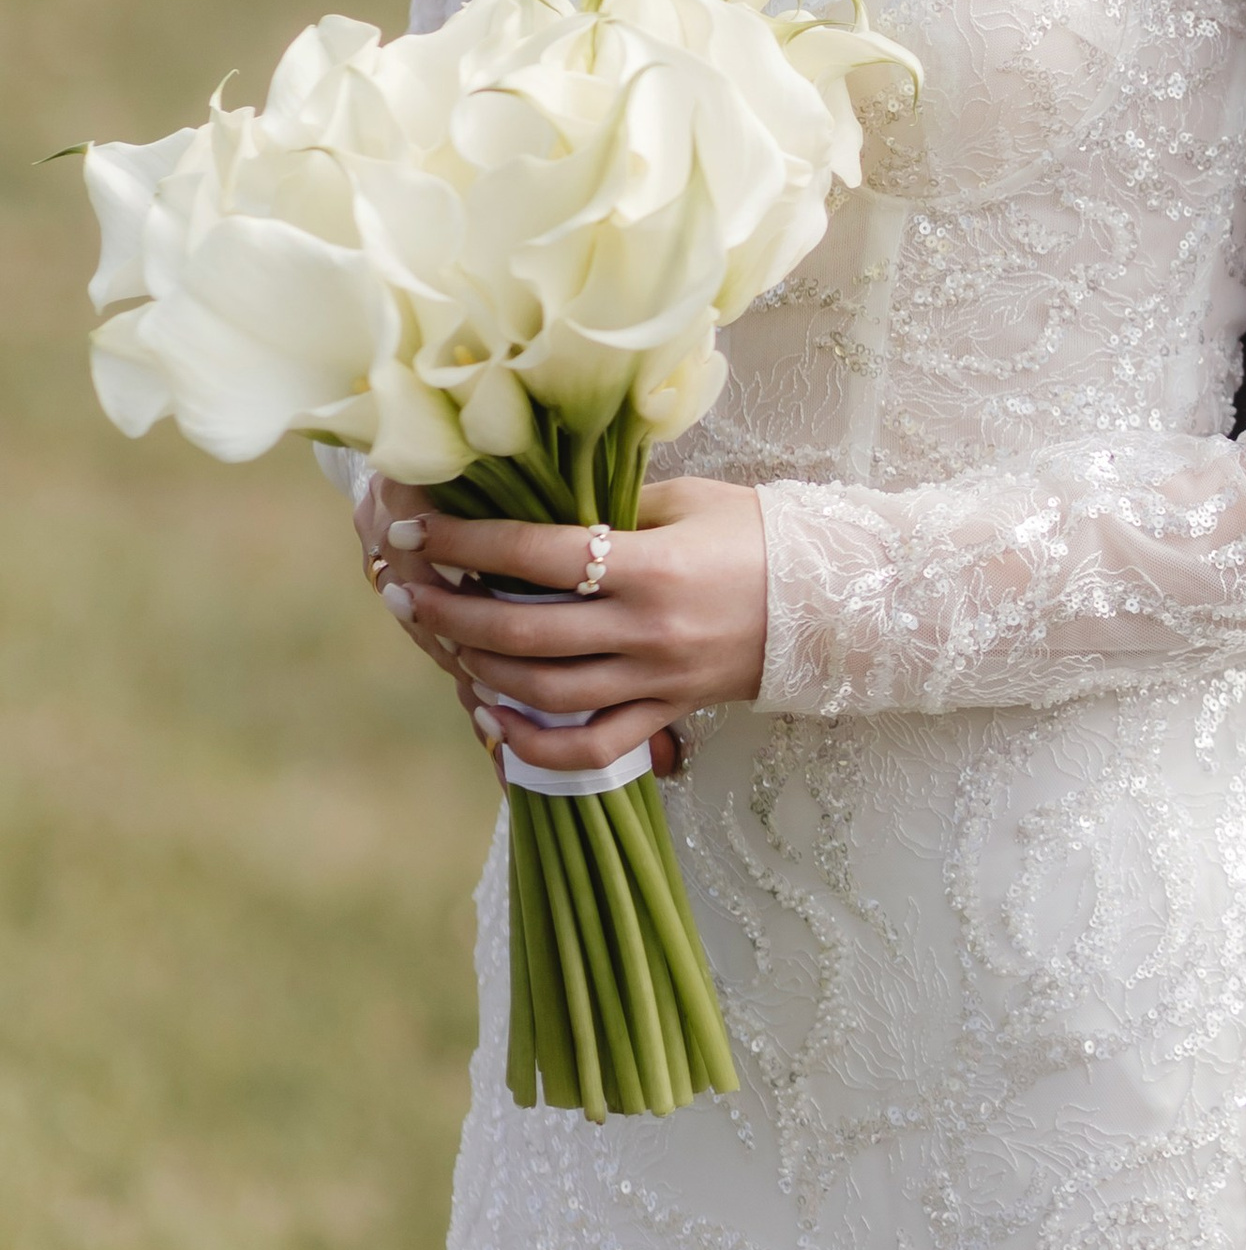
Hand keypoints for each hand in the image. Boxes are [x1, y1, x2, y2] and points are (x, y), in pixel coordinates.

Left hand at [353, 473, 766, 775]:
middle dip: (451, 612)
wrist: (835, 602)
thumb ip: (617, 504)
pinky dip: (534, 746)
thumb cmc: (759, 535)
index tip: (418, 531)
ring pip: (545, 693)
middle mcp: (646, 628)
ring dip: (480, 671)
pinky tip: (495, 720)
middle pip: (525, 632)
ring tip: (445, 642)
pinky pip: (590, 749)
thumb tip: (544, 502)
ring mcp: (655, 680)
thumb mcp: (691, 500)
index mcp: (651, 564)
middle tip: (407, 589)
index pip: (539, 554)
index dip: (468, 543)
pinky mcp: (666, 716)